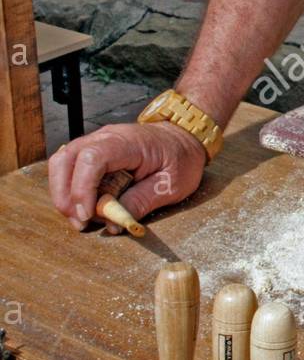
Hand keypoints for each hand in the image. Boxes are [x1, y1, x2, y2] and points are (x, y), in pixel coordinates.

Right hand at [48, 122, 206, 231]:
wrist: (184, 136)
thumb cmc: (180, 158)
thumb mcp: (171, 185)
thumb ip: (142, 201)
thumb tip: (114, 222)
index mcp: (128, 142)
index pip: (92, 158)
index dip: (83, 188)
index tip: (87, 214)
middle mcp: (106, 137)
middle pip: (66, 158)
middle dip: (65, 194)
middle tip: (79, 222)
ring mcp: (97, 142)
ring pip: (62, 163)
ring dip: (64, 193)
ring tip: (81, 219)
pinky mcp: (94, 151)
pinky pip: (71, 167)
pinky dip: (71, 189)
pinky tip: (84, 207)